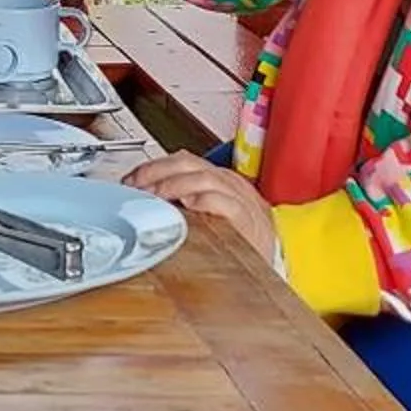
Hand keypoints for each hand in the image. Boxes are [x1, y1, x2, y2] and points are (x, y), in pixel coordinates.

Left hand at [125, 151, 281, 266]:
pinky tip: (188, 203)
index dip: (152, 167)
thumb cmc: (243, 233)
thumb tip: (149, 201)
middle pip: (187, 163)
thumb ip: (185, 201)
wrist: (280, 250)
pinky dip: (204, 200)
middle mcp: (227, 181)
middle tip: (136, 186)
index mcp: (217, 177)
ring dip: (173, 184)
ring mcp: (238, 197)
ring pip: (202, 178)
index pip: (180, 160)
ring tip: (155, 195)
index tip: (130, 180)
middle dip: (156, 172)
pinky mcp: (246, 217)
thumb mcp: (211, 209)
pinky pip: (223, 202)